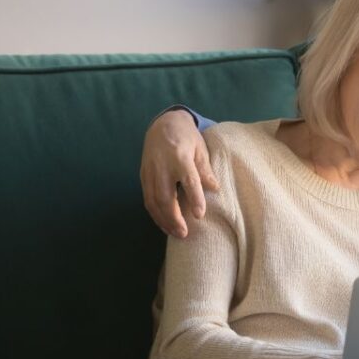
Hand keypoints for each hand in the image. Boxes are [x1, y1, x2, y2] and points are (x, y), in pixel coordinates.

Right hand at [140, 109, 218, 237]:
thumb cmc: (186, 137)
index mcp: (180, 157)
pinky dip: (155, 214)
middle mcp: (162, 166)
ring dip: (163, 220)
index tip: (199, 215)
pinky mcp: (143, 176)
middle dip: (174, 217)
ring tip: (175, 233)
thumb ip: (205, 169)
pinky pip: (147, 199)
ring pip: (153, 201)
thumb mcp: (200, 149)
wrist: (162, 124)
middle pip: (165, 196)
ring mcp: (150, 171)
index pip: (188, 180)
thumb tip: (215, 189)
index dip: (194, 198)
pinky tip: (164, 224)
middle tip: (184, 233)